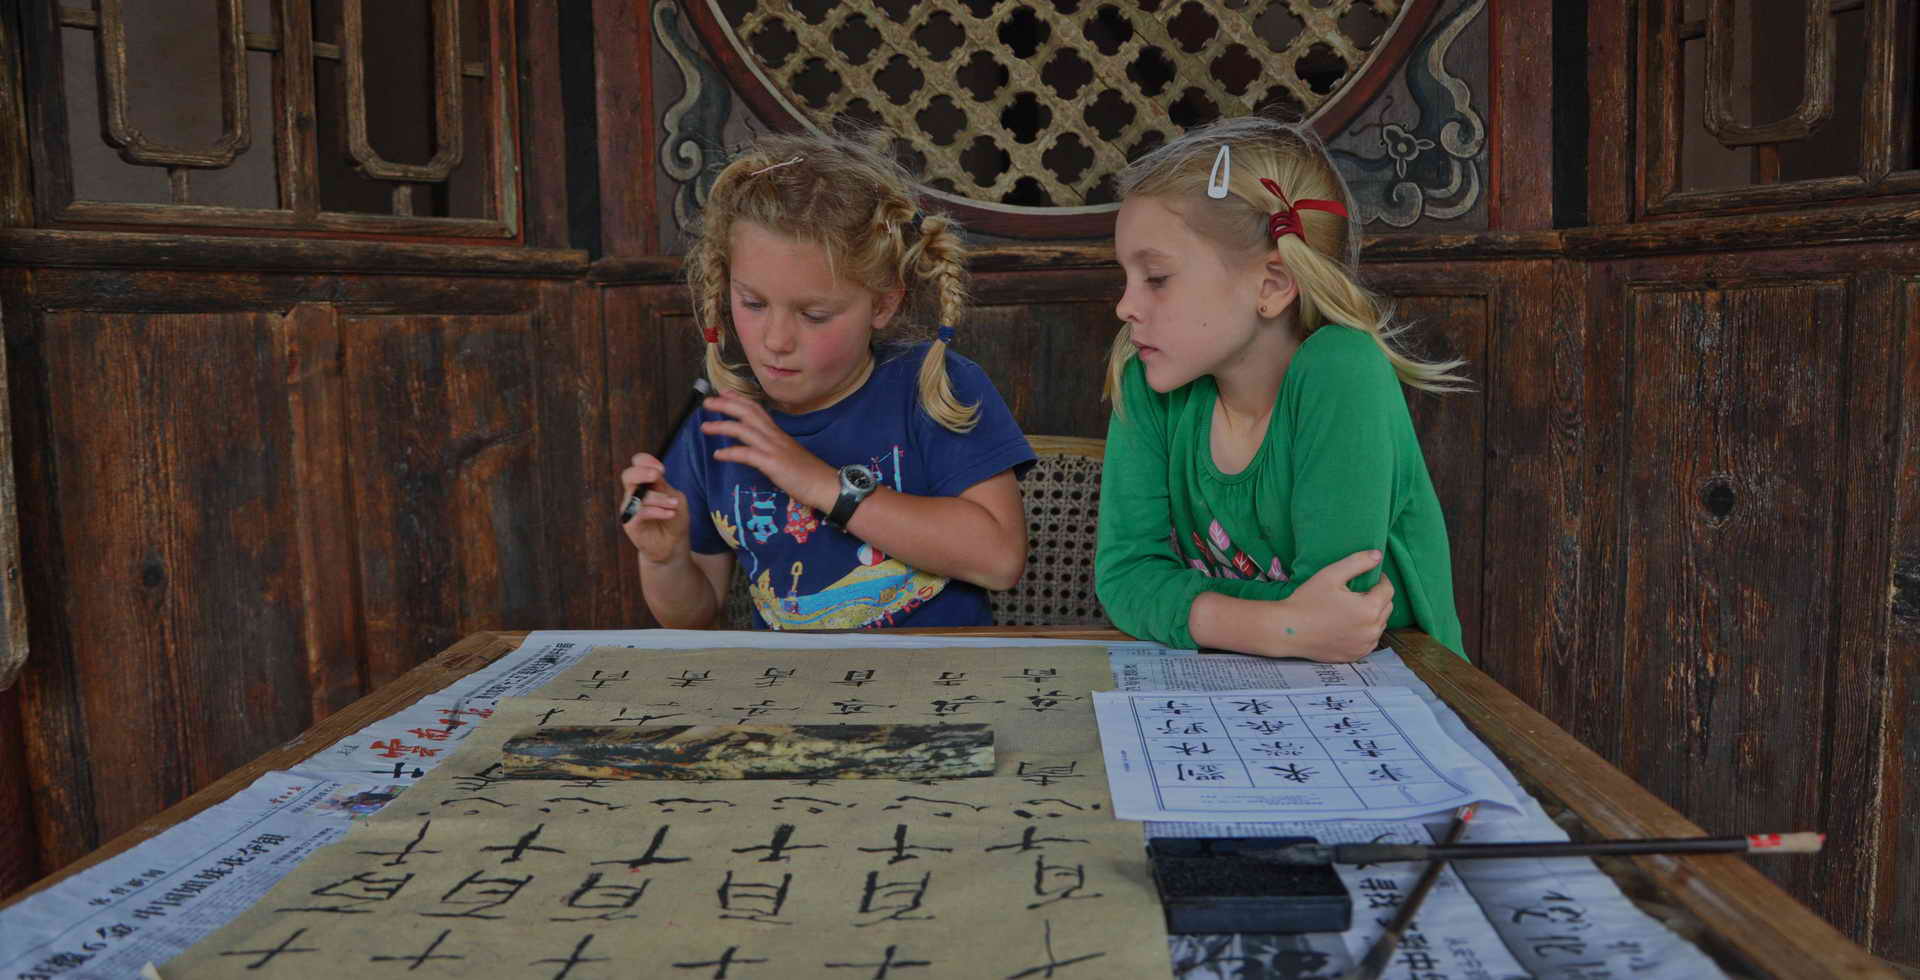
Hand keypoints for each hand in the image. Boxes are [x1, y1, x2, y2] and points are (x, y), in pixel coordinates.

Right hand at [619, 452, 690, 563]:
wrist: (672, 545)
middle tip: (658, 475)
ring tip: (673, 505)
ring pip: (637, 495)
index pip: (638, 464)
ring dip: (658, 498)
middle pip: (628, 475)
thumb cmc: (674, 520)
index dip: (646, 461)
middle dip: (642, 472)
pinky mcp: (630, 523)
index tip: (662, 469)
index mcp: (646, 483)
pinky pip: (640, 512)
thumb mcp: (675, 498)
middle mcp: (634, 493)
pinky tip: (670, 514)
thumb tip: (655, 475)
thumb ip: (664, 486)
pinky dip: (657, 511)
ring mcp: (630, 508)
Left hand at [699, 392, 838, 510]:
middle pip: (747, 413)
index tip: (723, 393)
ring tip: (705, 426)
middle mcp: (774, 436)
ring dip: (722, 426)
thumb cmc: (809, 473)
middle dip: (725, 405)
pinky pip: (747, 454)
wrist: (825, 484)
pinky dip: (731, 453)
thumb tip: (758, 447)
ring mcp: (774, 448)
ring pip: (744, 429)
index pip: (756, 409)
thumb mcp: (788, 454)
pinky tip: (718, 455)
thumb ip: (773, 447)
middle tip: (707, 402)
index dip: (739, 399)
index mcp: (778, 433)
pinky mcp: (773, 463)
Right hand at [1262, 550, 1394, 662]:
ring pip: (1380, 625)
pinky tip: (1350, 624)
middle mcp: (1372, 630)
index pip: (1388, 590)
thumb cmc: (1307, 601)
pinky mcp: (1356, 655)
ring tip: (1354, 607)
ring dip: (1373, 614)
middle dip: (1378, 597)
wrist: (1288, 630)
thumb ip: (1357, 562)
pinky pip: (1370, 640)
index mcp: (1369, 609)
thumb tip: (1378, 555)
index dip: (1381, 580)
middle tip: (1360, 591)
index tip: (1371, 576)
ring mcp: (1364, 645)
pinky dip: (1365, 631)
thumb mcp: (1330, 575)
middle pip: (1387, 608)